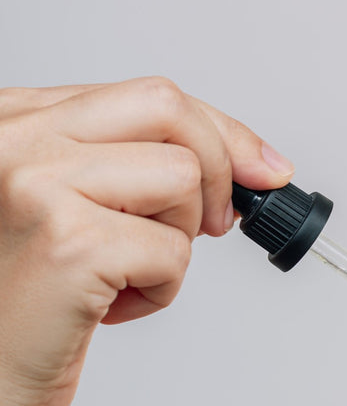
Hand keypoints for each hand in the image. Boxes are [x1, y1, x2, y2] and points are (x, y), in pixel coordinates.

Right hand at [0, 78, 294, 405]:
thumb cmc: (23, 304)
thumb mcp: (73, 209)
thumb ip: (132, 169)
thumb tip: (245, 165)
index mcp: (20, 121)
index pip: (149, 98)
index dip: (220, 132)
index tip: (263, 168)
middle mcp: (18, 138)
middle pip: (169, 109)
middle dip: (217, 169)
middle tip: (214, 224)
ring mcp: (39, 183)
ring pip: (180, 177)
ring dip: (178, 240)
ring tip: (127, 274)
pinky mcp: (69, 241)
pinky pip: (174, 250)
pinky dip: (163, 290)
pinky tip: (111, 308)